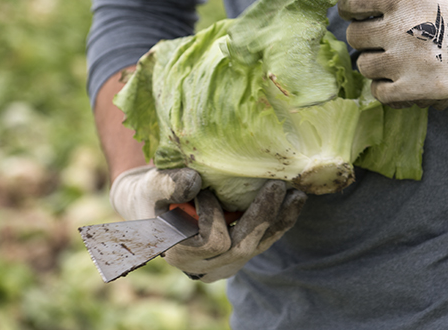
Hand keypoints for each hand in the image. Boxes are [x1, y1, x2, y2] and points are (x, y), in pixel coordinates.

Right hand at [110, 167, 306, 282]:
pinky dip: (282, 219)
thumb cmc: (151, 195)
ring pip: (260, 245)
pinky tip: (295, 198)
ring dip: (279, 218)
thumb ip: (168, 185)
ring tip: (296, 192)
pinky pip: (267, 239)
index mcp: (181, 254)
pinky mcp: (244, 250)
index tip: (205, 189)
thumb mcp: (152, 186)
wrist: (157, 206)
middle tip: (276, 185)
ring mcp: (228, 262)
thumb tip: (193, 181)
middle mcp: (207, 266)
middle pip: (242, 247)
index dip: (213, 216)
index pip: (210, 242)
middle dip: (261, 216)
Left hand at [338, 0, 447, 108]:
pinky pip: (379, 93)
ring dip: (376, 63)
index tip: (361, 13)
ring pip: (364, 65)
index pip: (352, 2)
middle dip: (365, 36)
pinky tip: (402, 79)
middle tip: (383, 37)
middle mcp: (400, 29)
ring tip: (396, 59)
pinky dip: (386, 88)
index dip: (352, 8)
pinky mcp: (416, 90)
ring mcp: (407, 62)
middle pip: (354, 36)